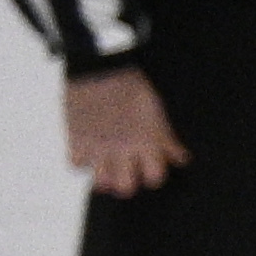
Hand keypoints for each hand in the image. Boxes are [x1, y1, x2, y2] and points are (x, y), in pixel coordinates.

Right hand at [58, 67, 180, 195]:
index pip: (155, 178)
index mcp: (147, 142)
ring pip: (101, 183)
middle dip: (127, 182)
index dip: (153, 175)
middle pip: (126, 188)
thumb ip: (167, 139)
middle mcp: (123, 149)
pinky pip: (75, 165)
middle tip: (125, 172)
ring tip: (105, 168)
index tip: (149, 168)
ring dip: (104, 179)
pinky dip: (80, 161)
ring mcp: (98, 147)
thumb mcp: (157, 111)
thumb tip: (181, 159)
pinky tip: (86, 152)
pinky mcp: (76, 139)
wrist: (99, 67)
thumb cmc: (132, 86)